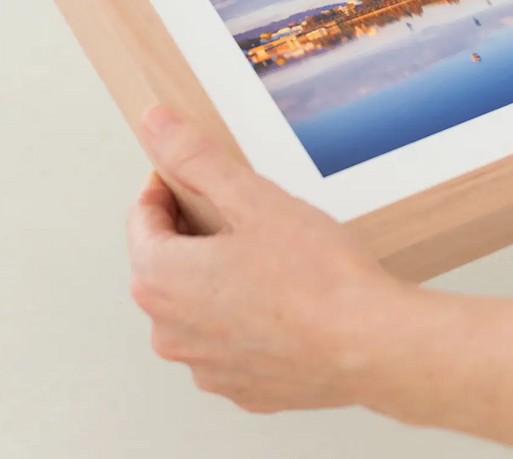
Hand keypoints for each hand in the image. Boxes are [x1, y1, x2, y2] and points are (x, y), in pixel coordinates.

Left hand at [127, 106, 406, 412]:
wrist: (370, 344)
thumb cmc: (318, 276)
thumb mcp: (254, 198)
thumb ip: (197, 159)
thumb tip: (156, 124)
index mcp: (161, 280)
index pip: (141, 221)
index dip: (166, 190)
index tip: (194, 177)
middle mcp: (170, 331)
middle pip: (167, 266)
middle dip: (197, 237)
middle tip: (247, 216)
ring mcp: (205, 366)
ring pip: (199, 308)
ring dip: (221, 281)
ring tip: (274, 261)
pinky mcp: (241, 388)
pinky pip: (231, 343)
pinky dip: (248, 320)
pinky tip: (288, 302)